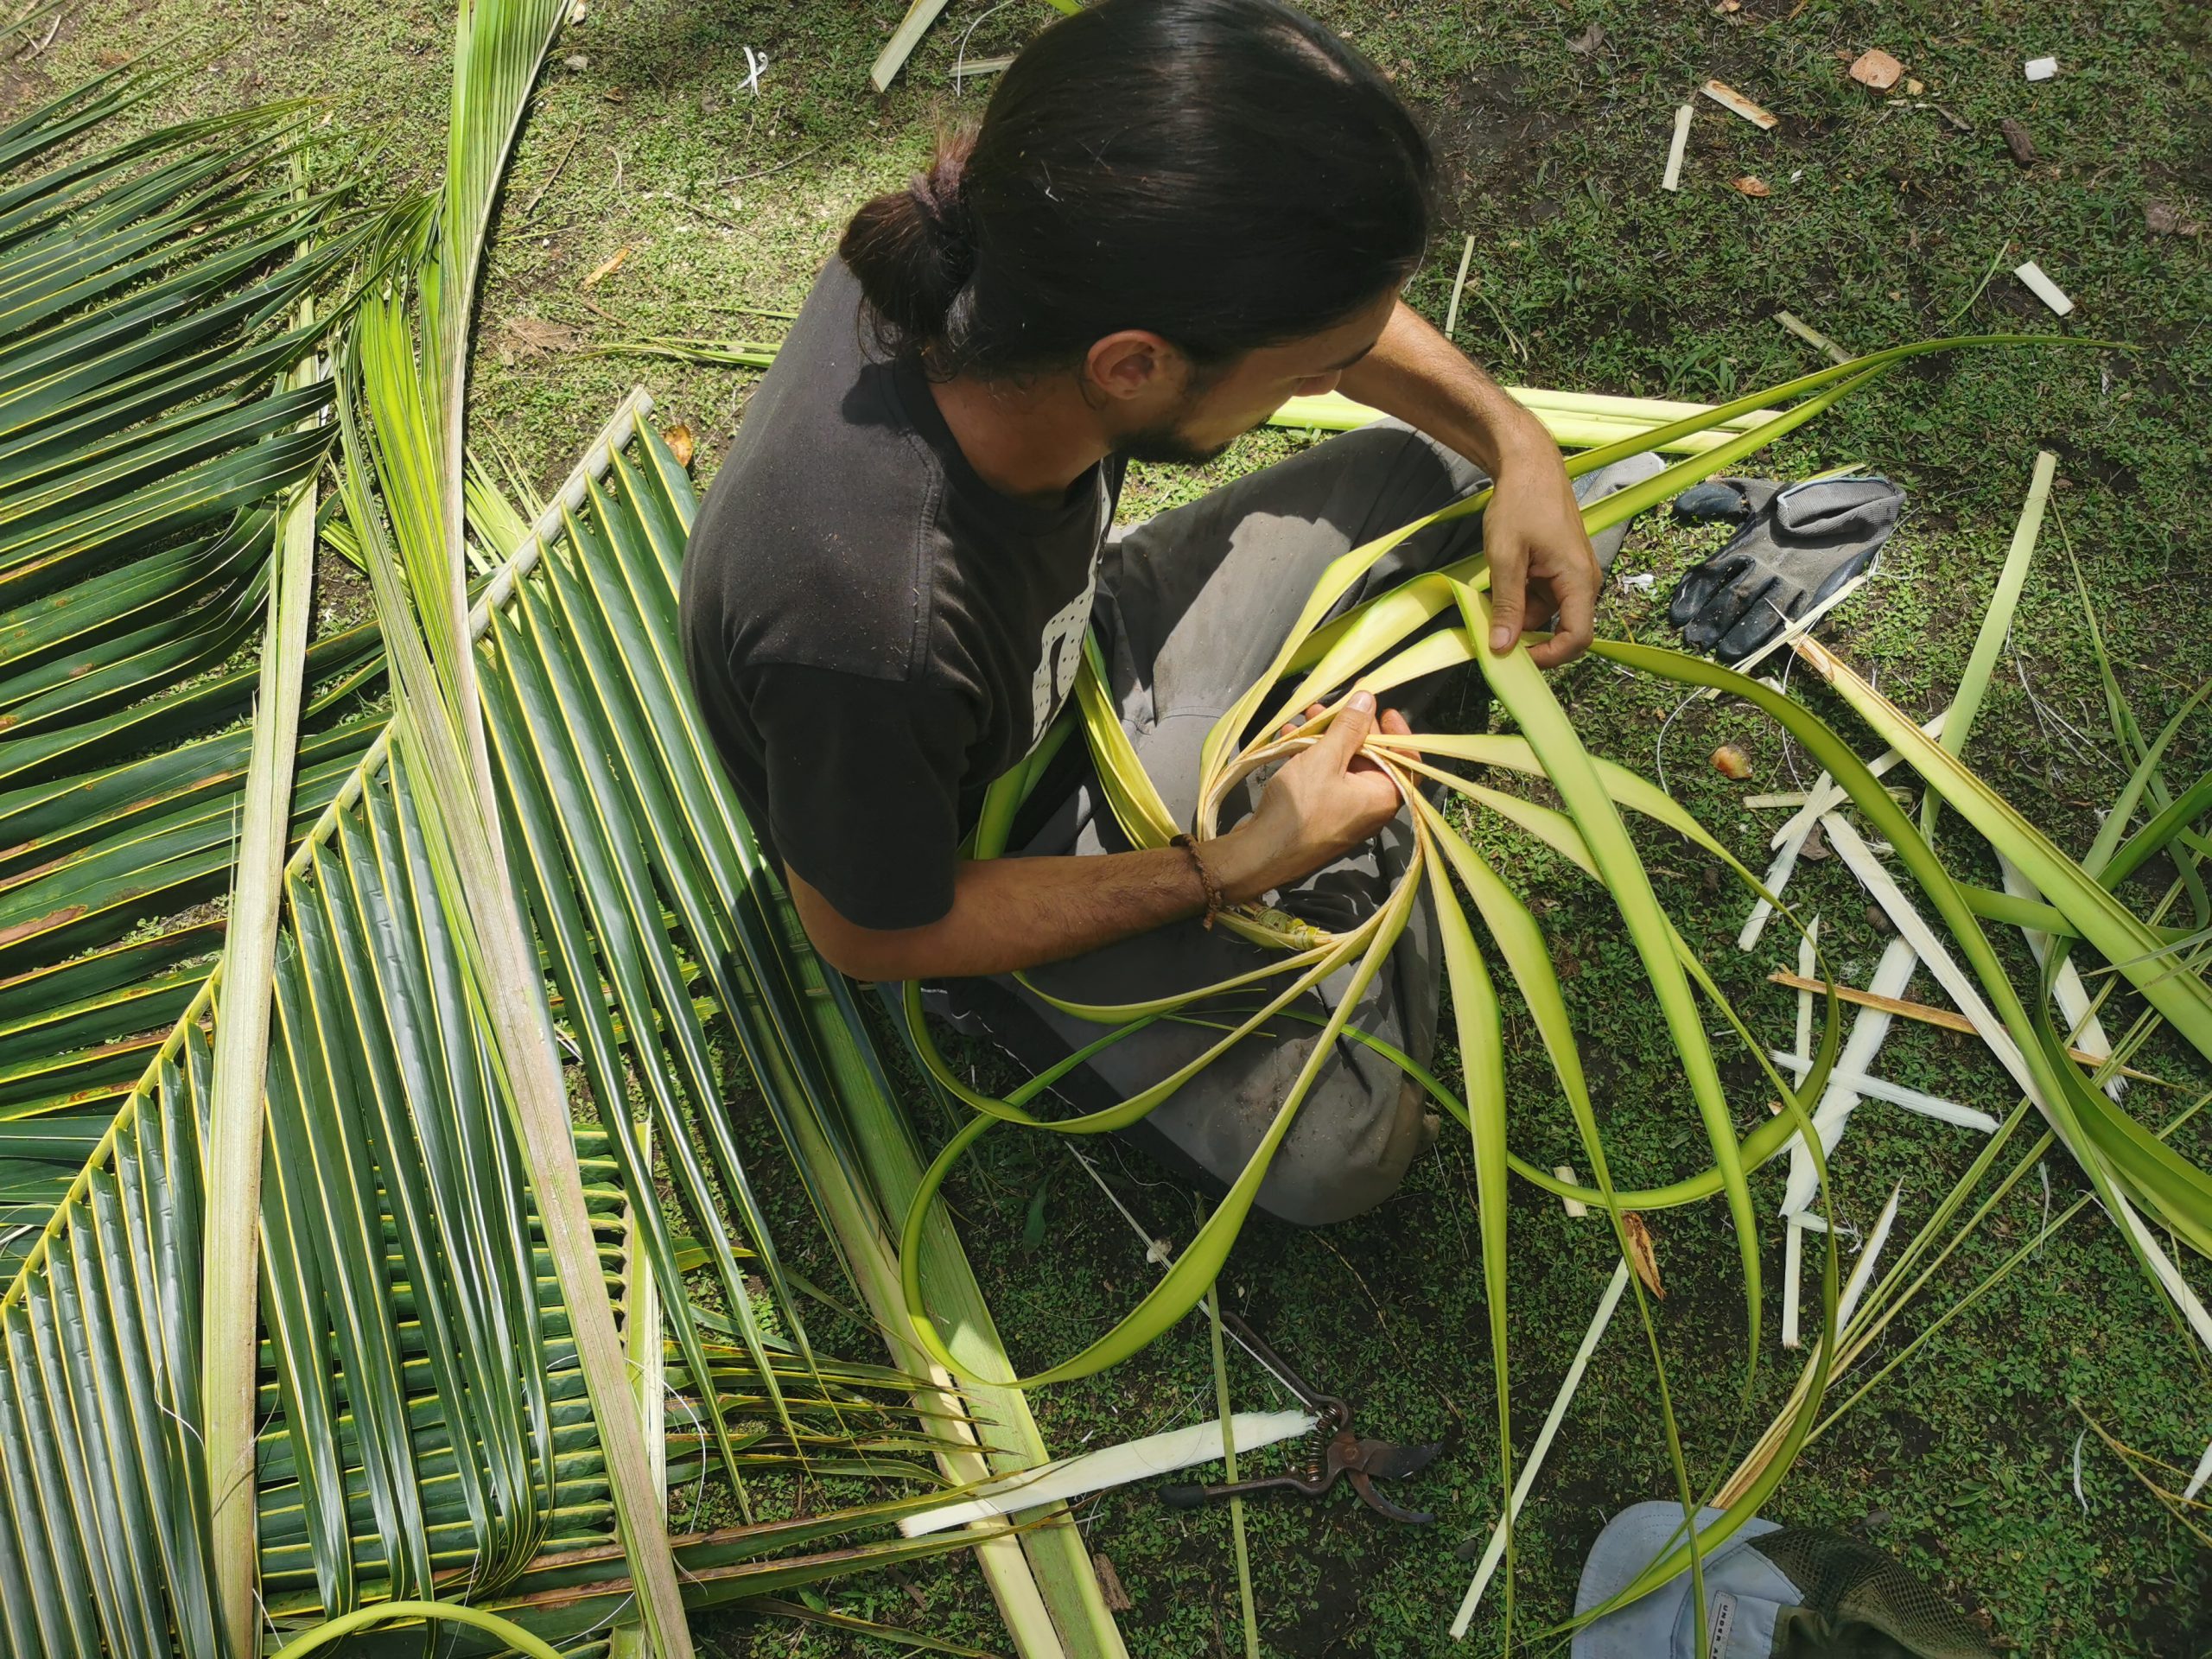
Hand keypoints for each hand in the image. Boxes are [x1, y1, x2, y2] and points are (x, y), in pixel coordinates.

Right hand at [1209, 690, 1411, 902]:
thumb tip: (1368, 699)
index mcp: (1384, 796)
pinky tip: (1290, 737)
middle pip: (1371, 757)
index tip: (1379, 709)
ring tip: (1305, 716)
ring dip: (1325, 738)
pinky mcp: (1321, 813)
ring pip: (1343, 765)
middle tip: (1331, 706)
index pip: (1406, 759)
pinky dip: (1311, 756)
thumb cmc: (1299, 807)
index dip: (1396, 731)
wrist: (1261, 854)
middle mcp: (1370, 805)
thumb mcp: (1325, 759)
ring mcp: (1345, 811)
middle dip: (1349, 727)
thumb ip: (1348, 727)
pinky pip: (1325, 778)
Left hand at [1482, 445, 1600, 668]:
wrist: (1529, 465)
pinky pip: (1539, 597)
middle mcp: (1582, 582)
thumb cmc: (1521, 503)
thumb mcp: (1505, 557)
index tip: (1515, 658)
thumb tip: (1503, 646)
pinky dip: (1517, 598)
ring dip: (1516, 614)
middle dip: (1525, 635)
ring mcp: (1570, 576)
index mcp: (1578, 580)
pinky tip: (1497, 585)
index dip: (1549, 657)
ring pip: (1543, 614)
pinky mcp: (1558, 570)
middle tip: (1490, 630)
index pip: (1578, 638)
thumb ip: (1507, 604)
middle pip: (1559, 629)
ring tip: (1488, 598)